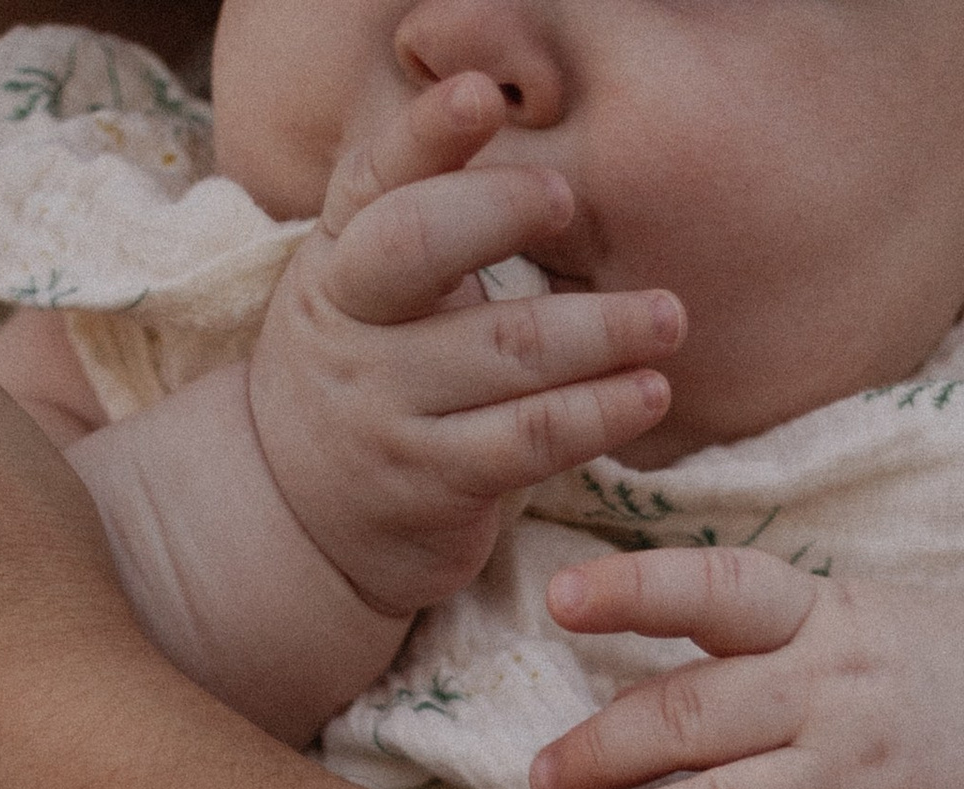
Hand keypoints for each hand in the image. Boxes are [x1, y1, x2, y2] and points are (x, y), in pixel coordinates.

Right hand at [249, 76, 682, 620]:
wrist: (299, 519)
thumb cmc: (367, 377)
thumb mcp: (362, 292)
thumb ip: (421, 221)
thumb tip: (510, 117)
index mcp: (337, 257)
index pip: (374, 180)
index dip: (425, 134)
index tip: (481, 95)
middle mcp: (350, 324)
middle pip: (419, 245)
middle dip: (502, 210)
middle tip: (573, 199)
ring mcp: (387, 408)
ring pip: (500, 351)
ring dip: (596, 330)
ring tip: (665, 317)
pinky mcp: (431, 483)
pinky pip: (527, 439)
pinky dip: (597, 415)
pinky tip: (647, 393)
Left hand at [532, 555, 963, 788]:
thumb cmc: (916, 680)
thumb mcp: (851, 618)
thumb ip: (751, 631)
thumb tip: (605, 631)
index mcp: (825, 622)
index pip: (720, 591)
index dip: (636, 592)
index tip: (559, 602)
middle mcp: (837, 703)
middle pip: (697, 720)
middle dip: (602, 751)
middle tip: (536, 780)